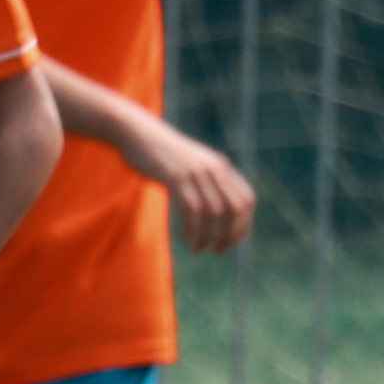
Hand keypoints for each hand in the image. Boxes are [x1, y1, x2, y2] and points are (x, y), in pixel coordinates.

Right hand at [154, 130, 256, 252]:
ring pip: (215, 212)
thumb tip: (212, 208)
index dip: (244, 224)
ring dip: (210, 236)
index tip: (231, 241)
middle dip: (231, 234)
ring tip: (199, 249)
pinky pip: (193, 210)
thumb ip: (204, 180)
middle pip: (235, 208)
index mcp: (221, 166)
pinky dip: (194, 230)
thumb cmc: (159, 153)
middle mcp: (214, 168)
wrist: (137, 133)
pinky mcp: (176, 177)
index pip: (246, 199)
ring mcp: (196, 172)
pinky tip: (188, 241)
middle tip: (218, 250)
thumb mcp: (189, 165)